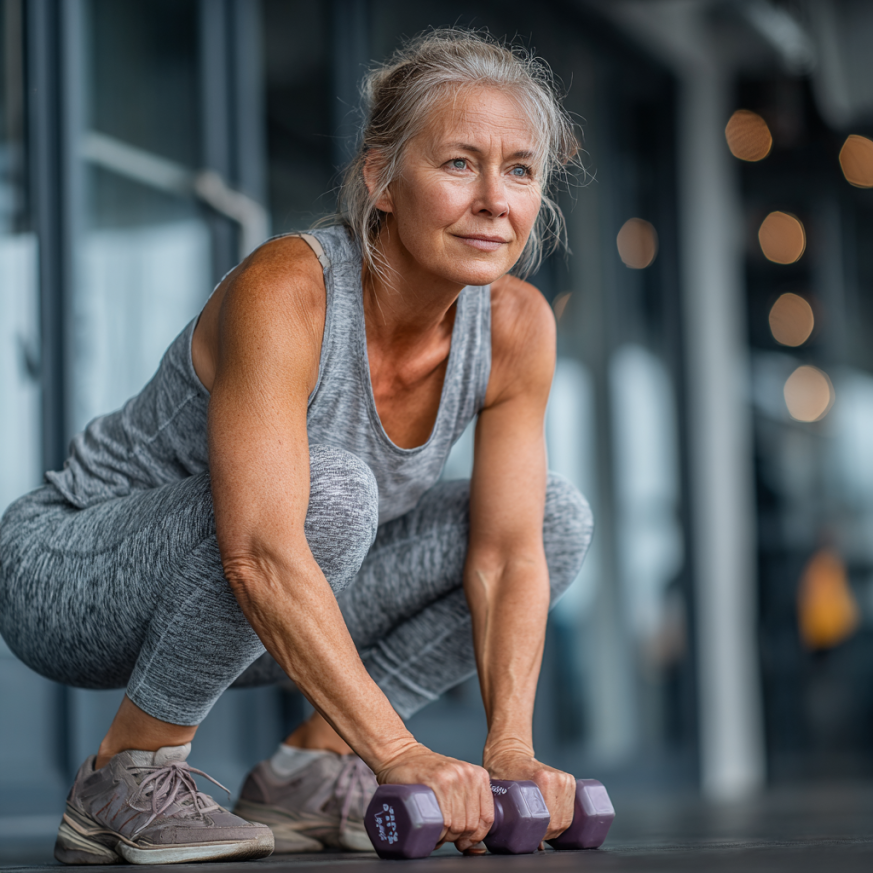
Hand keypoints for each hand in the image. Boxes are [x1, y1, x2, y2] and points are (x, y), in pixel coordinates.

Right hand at [375, 741, 493, 853]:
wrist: (402, 754)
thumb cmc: (428, 773)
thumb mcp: (455, 781)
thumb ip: (468, 804)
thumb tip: (475, 847)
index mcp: (478, 776)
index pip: (487, 818)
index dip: (476, 837)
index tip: (464, 842)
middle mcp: (468, 775)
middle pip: (471, 825)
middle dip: (456, 838)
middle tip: (443, 835)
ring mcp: (452, 778)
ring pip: (457, 825)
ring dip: (445, 836)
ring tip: (435, 830)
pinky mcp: (435, 782)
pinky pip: (443, 821)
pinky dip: (437, 832)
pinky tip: (430, 828)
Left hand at [483, 746, 575, 841]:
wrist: (511, 753)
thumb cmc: (503, 774)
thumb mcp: (503, 796)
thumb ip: (514, 819)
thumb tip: (534, 846)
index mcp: (541, 778)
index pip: (548, 821)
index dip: (538, 834)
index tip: (530, 835)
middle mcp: (556, 778)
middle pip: (559, 822)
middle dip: (547, 833)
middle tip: (534, 831)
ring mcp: (565, 779)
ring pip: (567, 818)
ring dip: (556, 827)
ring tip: (541, 824)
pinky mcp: (569, 780)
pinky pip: (571, 808)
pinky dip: (563, 817)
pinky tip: (551, 816)